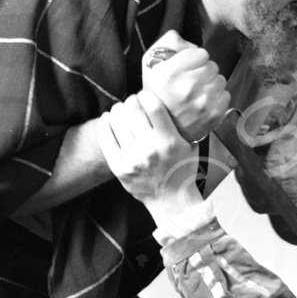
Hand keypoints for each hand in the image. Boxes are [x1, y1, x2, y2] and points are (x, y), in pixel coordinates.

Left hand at [96, 91, 202, 221]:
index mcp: (170, 141)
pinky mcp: (119, 169)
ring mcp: (133, 159)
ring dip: (119, 110)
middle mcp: (150, 149)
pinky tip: (109, 118)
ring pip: (117, 121)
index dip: (146, 95)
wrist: (172, 202)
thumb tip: (177, 99)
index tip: (145, 95)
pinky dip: (105, 123)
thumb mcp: (191, 145)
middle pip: (132, 110)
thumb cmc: (183, 170)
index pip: (153, 106)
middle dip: (131, 100)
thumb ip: (185, 124)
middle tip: (133, 102)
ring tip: (122, 110)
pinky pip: (105, 138)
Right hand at [142, 31, 230, 141]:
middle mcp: (187, 87)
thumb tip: (192, 43)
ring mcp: (202, 102)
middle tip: (192, 81)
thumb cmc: (158, 93)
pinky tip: (203, 103)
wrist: (161, 128)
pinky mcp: (214, 114)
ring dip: (211, 84)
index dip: (195, 59)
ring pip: (221, 80)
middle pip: (213, 66)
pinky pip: (226, 95)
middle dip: (204, 71)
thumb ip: (170, 43)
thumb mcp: (151, 63)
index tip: (188, 67)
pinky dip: (217, 98)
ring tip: (197, 93)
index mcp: (171, 73)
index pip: (201, 53)